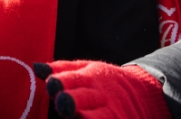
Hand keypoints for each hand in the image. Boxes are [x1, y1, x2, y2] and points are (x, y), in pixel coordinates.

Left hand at [33, 61, 169, 118]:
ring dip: (87, 118)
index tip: (51, 84)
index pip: (73, 78)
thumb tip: (35, 67)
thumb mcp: (86, 69)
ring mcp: (112, 114)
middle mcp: (100, 96)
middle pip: (84, 98)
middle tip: (63, 104)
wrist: (145, 94)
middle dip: (72, 101)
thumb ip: (61, 69)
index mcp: (91, 78)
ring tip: (75, 117)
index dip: (62, 82)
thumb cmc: (104, 82)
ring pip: (98, 118)